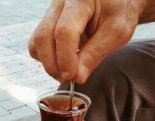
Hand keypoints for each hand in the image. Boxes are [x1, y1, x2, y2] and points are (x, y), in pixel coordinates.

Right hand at [28, 0, 143, 83]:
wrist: (115, 1)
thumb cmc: (118, 12)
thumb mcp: (117, 32)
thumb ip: (96, 54)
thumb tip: (77, 77)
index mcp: (81, 0)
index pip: (64, 31)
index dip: (65, 58)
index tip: (73, 76)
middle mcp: (60, 3)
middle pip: (44, 37)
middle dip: (53, 64)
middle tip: (68, 79)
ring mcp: (50, 12)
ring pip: (36, 42)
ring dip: (48, 63)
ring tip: (65, 72)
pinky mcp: (46, 22)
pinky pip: (36, 44)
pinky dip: (45, 58)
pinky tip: (61, 61)